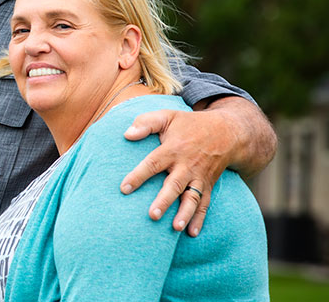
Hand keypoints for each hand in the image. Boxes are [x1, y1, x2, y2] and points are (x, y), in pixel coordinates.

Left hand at [119, 108, 233, 236]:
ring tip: (175, 228)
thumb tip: (126, 134)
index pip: (153, 163)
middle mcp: (186, 166)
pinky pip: (205, 204)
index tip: (123, 188)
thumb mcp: (167, 116)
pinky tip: (192, 233)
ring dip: (184, 214)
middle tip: (152, 215)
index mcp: (173, 149)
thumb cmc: (189, 125)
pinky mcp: (208, 186)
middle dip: (164, 201)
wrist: (226, 132)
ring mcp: (199, 178)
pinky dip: (200, 219)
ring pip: (191, 198)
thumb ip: (145, 123)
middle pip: (174, 185)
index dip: (138, 176)